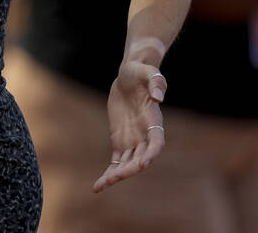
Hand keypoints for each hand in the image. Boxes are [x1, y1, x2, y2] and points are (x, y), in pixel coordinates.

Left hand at [93, 60, 166, 192]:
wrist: (130, 76)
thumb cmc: (141, 72)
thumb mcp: (148, 72)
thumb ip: (155, 82)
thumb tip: (158, 97)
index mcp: (153, 121)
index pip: (156, 142)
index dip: (151, 153)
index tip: (144, 163)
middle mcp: (145, 135)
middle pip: (140, 158)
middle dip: (129, 169)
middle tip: (115, 177)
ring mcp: (133, 140)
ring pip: (127, 164)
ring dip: (116, 175)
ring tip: (101, 185)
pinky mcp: (120, 141)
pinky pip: (116, 161)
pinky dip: (109, 173)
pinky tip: (99, 185)